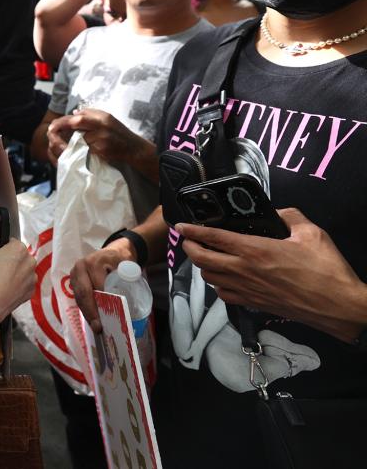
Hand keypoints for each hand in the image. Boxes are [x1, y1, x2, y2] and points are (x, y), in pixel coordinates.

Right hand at [0, 241, 36, 321]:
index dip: (2, 247)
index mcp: (19, 249)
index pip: (11, 242)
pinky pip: (24, 285)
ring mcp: (32, 278)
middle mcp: (30, 262)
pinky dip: (16, 285)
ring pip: (23, 271)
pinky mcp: (30, 292)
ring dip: (15, 273)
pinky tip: (4, 288)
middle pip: (20, 256)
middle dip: (10, 260)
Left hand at [47, 109, 153, 168]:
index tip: (54, 124)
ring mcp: (103, 140)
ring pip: (80, 139)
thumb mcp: (108, 119)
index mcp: (103, 117)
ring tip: (64, 141)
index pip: (80, 116)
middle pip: (78, 123)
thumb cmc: (119, 132)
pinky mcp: (102, 151)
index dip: (65, 120)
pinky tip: (76, 149)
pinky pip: (85, 150)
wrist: (133, 148)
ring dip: (71, 140)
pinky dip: (79, 150)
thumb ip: (91, 114)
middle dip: (64, 126)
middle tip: (52, 131)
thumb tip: (73, 113)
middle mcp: (103, 126)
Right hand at [70, 238, 134, 333]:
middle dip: (91, 312)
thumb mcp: (125, 268)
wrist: (113, 252)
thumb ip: (124, 282)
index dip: (101, 303)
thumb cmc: (121, 260)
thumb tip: (125, 306)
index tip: (108, 317)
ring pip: (79, 298)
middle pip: (83, 294)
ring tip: (96, 327)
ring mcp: (74, 275)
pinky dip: (86, 309)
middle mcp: (79, 268)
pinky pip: (79, 298)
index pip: (95, 287)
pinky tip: (92, 320)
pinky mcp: (74, 281)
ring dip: (87, 314)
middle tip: (98, 328)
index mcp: (92, 263)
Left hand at [179, 208, 366, 342]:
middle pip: (202, 260)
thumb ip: (290, 216)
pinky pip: (224, 294)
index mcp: (256, 250)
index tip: (182, 226)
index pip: (214, 237)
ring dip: (202, 266)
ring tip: (205, 256)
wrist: (338, 306)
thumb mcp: (312, 233)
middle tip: (188, 239)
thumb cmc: (327, 272)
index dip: (193, 230)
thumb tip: (278, 213)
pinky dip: (217, 285)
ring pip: (209, 278)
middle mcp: (245, 271)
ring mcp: (247, 290)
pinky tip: (223, 278)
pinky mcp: (254, 304)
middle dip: (189, 247)